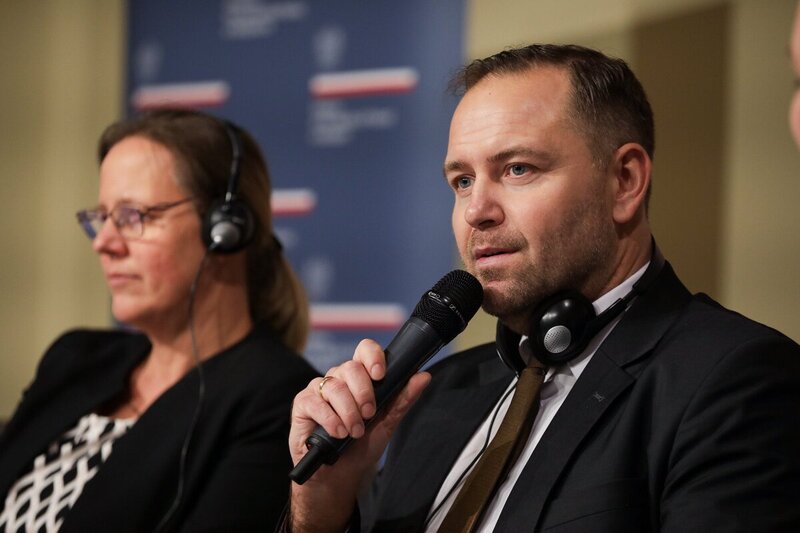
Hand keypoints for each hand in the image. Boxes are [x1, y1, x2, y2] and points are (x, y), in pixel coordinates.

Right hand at [288, 339, 430, 532]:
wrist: (339, 475)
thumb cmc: (362, 447)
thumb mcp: (387, 423)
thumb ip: (403, 399)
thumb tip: (424, 376)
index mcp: (360, 378)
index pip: (365, 350)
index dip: (373, 356)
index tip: (380, 375)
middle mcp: (339, 379)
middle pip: (351, 367)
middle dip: (364, 393)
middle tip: (369, 415)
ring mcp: (319, 390)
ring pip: (334, 386)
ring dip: (349, 412)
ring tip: (354, 432)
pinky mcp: (302, 404)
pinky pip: (315, 402)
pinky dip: (330, 419)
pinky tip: (337, 433)